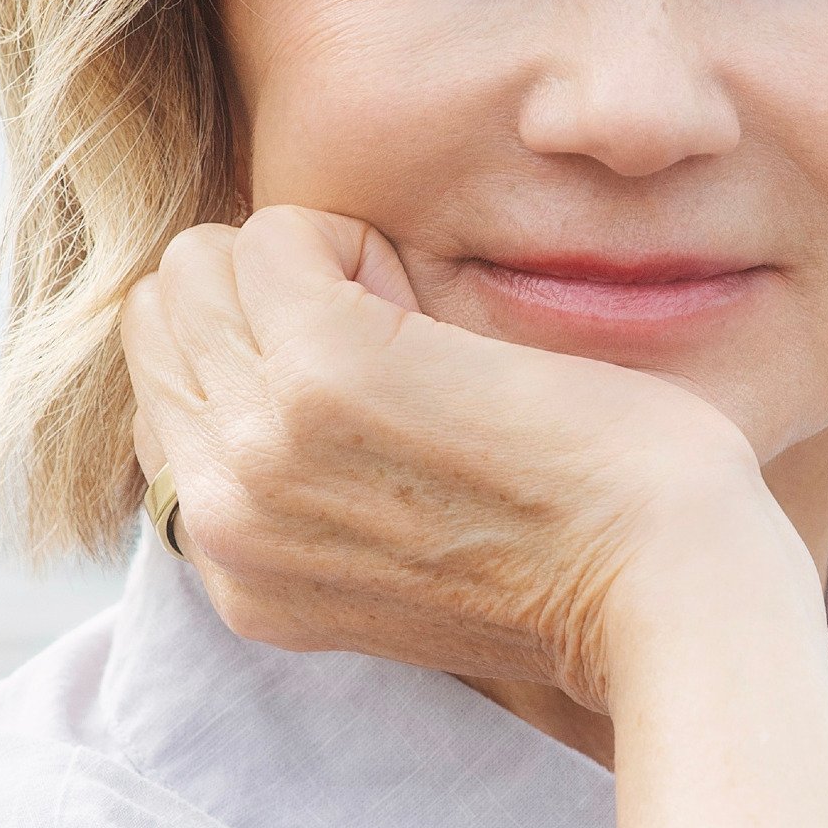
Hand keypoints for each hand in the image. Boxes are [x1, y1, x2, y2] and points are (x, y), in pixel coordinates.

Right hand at [121, 207, 781, 705]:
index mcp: (233, 570)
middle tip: (396, 348)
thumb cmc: (577, 550)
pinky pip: (273, 236)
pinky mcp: (325, 375)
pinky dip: (352, 240)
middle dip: (266, 299)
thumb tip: (263, 371)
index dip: (260, 355)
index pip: (162, 394)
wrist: (665, 591)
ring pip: (199, 268)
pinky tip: (432, 310)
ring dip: (309, 266)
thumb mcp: (394, 546)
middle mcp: (221, 522)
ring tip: (415, 332)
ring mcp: (259, 449)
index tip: (374, 391)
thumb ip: (305, 481)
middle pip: (161, 319)